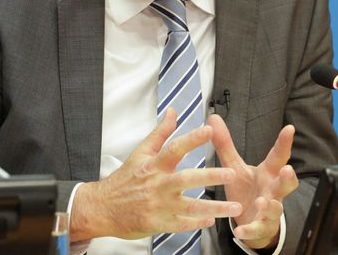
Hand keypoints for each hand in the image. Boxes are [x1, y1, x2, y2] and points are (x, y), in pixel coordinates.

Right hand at [69, 108, 242, 241]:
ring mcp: (159, 205)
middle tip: (231, 174)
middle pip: (187, 178)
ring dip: (215, 208)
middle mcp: (158, 184)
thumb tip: (173, 112)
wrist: (103, 208)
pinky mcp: (158, 223)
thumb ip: (161, 133)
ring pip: (190, 207)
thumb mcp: (140, 153)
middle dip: (211, 176)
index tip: (209, 130)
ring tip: (235, 207)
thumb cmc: (124, 180)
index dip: (192, 138)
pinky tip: (210, 221)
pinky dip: (197, 223)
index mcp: (154, 165)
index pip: (175, 148)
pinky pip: (182, 224)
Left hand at [207, 114, 299, 249]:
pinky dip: (249, 230)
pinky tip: (240, 231)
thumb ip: (225, 144)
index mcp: (268, 173)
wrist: (251, 220)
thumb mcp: (235, 166)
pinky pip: (257, 229)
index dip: (284, 143)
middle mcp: (273, 191)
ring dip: (270, 205)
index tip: (289, 128)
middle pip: (286, 184)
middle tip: (288, 170)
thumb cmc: (247, 189)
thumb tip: (213, 117)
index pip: (278, 156)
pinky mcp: (261, 227)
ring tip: (261, 201)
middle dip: (288, 178)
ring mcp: (269, 210)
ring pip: (275, 208)